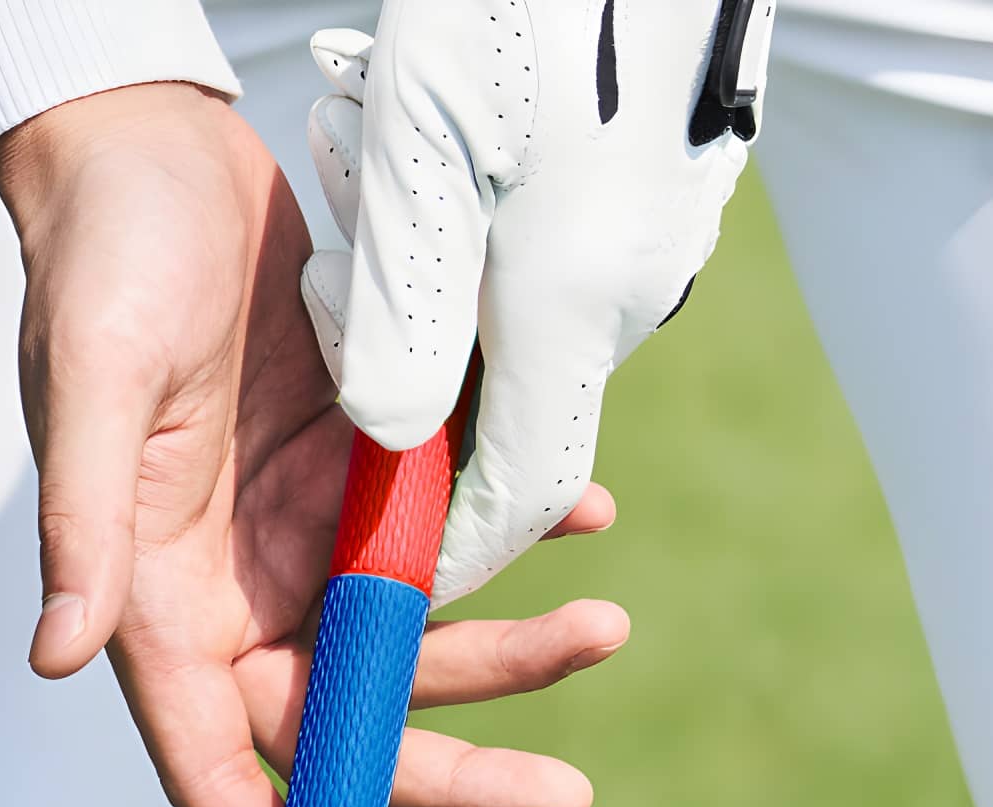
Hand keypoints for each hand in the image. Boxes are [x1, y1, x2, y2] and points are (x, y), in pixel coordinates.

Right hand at [0, 83, 628, 806]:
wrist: (155, 154)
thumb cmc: (101, 263)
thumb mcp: (91, 384)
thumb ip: (85, 527)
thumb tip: (62, 662)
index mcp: (154, 599)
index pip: (212, 760)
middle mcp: (233, 587)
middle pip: (346, 719)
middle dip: (451, 762)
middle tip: (564, 796)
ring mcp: (301, 532)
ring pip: (414, 634)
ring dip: (510, 645)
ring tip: (606, 620)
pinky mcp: (357, 469)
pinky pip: (447, 531)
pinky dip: (516, 532)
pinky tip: (580, 515)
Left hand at [296, 5, 768, 604]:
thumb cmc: (510, 2)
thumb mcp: (420, 149)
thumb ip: (401, 319)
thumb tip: (391, 448)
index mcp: (574, 306)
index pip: (522, 493)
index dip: (448, 549)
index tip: (374, 565)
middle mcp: (629, 289)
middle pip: (512, 408)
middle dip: (412, 396)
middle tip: (339, 305)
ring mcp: (652, 238)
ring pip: (520, 325)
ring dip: (432, 298)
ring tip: (364, 175)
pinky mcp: (654, 190)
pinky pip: (550, 262)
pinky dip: (475, 249)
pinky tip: (424, 154)